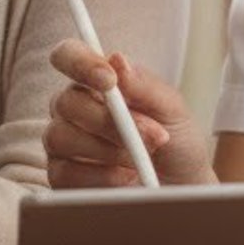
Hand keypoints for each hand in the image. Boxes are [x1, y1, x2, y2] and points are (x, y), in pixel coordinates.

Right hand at [44, 43, 211, 188]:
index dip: (79, 62)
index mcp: (95, 82)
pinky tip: (124, 178)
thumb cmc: (176, 144)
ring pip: (61, 136)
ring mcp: (63, 143)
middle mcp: (73, 109)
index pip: (69, 55)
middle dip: (107, 121)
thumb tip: (117, 60)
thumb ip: (144, 85)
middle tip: (149, 136)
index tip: (109, 80)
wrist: (182, 189)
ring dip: (109, 150)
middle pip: (66, 102)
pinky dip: (101, 177)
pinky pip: (64, 172)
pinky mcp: (61, 176)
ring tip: (140, 159)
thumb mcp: (173, 111)